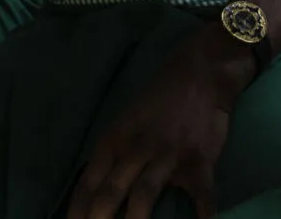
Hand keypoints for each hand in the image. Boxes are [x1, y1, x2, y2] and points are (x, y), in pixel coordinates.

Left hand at [67, 31, 252, 218]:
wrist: (197, 76)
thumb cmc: (157, 104)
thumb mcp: (123, 125)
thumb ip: (111, 159)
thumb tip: (91, 196)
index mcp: (113, 142)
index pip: (88, 183)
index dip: (77, 211)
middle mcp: (136, 149)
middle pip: (111, 191)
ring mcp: (167, 155)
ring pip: (144, 193)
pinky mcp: (199, 160)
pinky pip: (202, 194)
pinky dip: (203, 215)